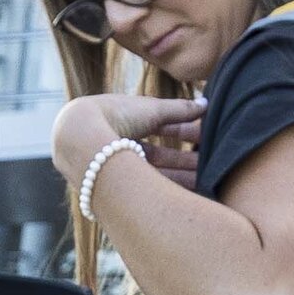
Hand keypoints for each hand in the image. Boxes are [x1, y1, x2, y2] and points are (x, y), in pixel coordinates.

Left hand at [52, 89, 203, 183]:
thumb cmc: (115, 115)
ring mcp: (115, 166)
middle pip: (157, 153)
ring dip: (179, 174)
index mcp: (123, 120)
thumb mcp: (152, 109)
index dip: (182, 131)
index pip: (159, 127)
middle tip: (210, 164)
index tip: (204, 137)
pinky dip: (165, 188)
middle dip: (183, 159)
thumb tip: (206, 104)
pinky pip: (145, 187)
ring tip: (206, 179)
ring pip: (152, 172)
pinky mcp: (116, 186)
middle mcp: (117, 144)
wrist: (83, 137)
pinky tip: (186, 191)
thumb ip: (179, 109)